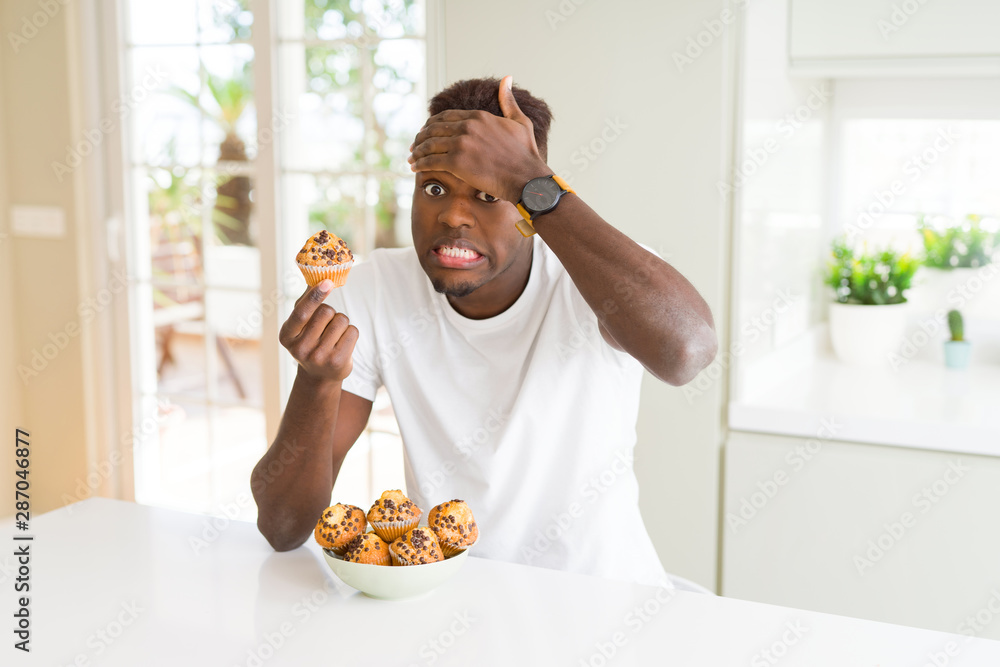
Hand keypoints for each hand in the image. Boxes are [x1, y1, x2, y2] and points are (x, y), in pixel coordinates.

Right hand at [278, 280, 358, 382]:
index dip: (315, 296)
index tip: (328, 282)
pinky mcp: (337, 362)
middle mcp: (300, 349)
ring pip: (341, 320)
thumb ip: (304, 303)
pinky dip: (351, 332)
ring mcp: (319, 357)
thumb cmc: (310, 342)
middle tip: (326, 326)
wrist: (319, 376)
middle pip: (326, 311)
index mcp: (286, 336)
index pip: (302, 312)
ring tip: (333, 336)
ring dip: (341, 323)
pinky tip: (342, 343)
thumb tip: (314, 277)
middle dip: (331, 312)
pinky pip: (352, 331)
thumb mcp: (300, 326)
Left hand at [408, 75, 549, 203]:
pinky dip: (420, 164)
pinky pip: (430, 161)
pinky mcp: (456, 162)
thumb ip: (508, 101)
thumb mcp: (520, 121)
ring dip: (417, 151)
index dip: (432, 125)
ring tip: (412, 158)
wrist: (527, 178)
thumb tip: (506, 79)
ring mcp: (461, 143)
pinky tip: (415, 168)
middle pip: (433, 128)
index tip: (426, 133)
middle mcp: (467, 126)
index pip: (445, 116)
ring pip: (429, 144)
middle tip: (414, 146)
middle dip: (421, 138)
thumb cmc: (526, 154)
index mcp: (479, 117)